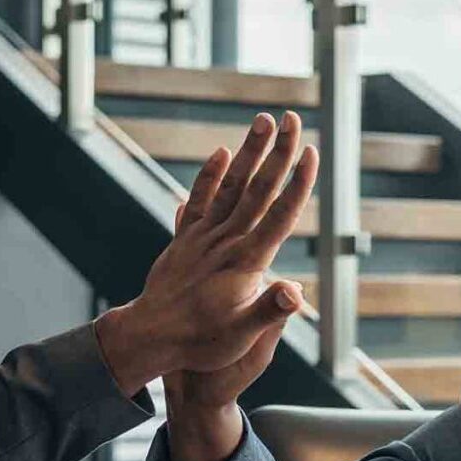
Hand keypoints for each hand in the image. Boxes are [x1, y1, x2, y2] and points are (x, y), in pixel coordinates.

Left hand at [96, 114, 317, 398]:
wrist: (149, 338)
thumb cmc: (200, 342)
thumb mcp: (241, 336)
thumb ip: (269, 311)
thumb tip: (296, 292)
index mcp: (246, 262)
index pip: (279, 215)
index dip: (298, 183)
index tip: (311, 152)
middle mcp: (226, 241)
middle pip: (258, 188)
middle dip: (279, 152)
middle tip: (293, 118)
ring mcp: (203, 236)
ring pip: (232, 185)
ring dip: (249, 151)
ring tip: (263, 120)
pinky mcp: (186, 239)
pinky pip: (201, 199)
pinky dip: (211, 174)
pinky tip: (222, 153)